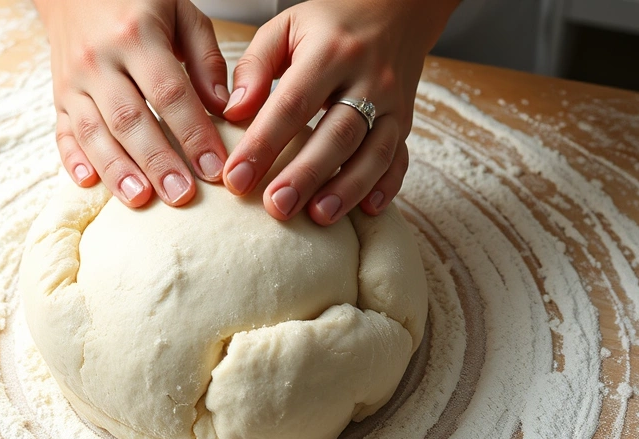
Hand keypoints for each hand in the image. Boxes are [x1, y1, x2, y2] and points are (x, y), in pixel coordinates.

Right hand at [35, 0, 230, 206]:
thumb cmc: (138, 0)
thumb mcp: (180, 10)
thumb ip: (204, 58)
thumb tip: (223, 109)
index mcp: (136, 35)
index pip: (169, 93)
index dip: (193, 133)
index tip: (214, 168)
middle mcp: (98, 59)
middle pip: (129, 120)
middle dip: (157, 162)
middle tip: (182, 196)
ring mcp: (72, 80)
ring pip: (92, 132)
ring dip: (117, 170)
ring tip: (141, 200)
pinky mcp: (57, 96)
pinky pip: (62, 132)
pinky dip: (72, 160)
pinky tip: (89, 183)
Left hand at [221, 0, 457, 224]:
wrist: (395, 10)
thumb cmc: (327, 25)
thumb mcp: (286, 28)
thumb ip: (255, 66)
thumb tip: (232, 111)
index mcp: (330, 52)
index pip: (292, 104)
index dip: (263, 143)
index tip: (235, 178)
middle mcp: (368, 78)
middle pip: (337, 133)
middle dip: (306, 174)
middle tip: (276, 208)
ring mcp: (392, 103)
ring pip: (374, 151)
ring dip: (348, 188)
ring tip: (319, 217)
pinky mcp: (406, 121)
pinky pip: (401, 158)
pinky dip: (388, 186)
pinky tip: (370, 211)